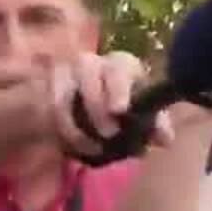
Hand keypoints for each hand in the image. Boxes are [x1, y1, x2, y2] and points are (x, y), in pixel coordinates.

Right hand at [42, 51, 167, 157]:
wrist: (99, 104)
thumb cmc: (128, 106)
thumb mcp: (145, 114)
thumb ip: (157, 124)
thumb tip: (165, 140)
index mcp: (121, 64)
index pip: (119, 68)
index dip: (119, 88)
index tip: (120, 110)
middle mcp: (91, 63)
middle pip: (87, 73)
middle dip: (96, 104)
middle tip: (109, 134)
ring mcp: (64, 74)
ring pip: (61, 93)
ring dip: (73, 124)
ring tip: (91, 148)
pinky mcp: (46, 91)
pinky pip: (47, 110)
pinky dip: (60, 130)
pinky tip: (73, 147)